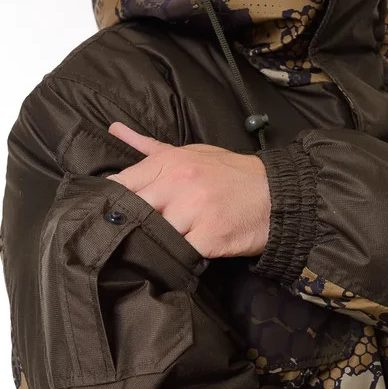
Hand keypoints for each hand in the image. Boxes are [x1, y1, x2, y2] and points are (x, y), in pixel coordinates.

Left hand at [106, 122, 270, 257]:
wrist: (276, 194)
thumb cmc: (231, 173)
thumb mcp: (191, 152)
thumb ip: (150, 148)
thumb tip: (115, 129)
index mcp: (169, 162)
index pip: (122, 185)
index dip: (112, 204)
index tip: (111, 216)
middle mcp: (179, 184)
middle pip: (135, 213)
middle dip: (131, 227)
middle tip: (130, 238)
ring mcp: (195, 211)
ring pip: (155, 236)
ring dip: (155, 245)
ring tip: (160, 248)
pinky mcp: (210, 237)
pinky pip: (180, 254)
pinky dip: (177, 259)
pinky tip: (180, 257)